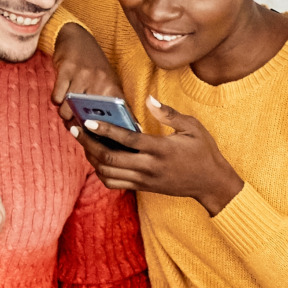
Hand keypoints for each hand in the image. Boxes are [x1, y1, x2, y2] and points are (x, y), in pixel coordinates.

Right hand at [51, 24, 122, 125]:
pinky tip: (60, 97)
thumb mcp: (107, 81)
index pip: (119, 112)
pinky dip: (57, 100)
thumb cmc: (93, 64)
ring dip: (65, 113)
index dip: (114, 129)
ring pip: (69, 108)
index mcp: (113, 86)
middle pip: (88, 116)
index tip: (109, 142)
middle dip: (79, 124)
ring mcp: (83, 75)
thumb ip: (113, 103)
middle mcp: (100, 81)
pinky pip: (58, 97)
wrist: (76, 37)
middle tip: (74, 124)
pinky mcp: (66, 70)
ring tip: (66, 111)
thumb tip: (126, 128)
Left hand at [74, 96, 245, 215]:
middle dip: (89, 144)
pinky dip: (102, 173)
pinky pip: (115, 184)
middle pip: (110, 159)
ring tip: (84, 143)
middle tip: (76, 129)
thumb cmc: (204, 152)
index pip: (126, 139)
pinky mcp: (143, 187)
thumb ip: (168, 114)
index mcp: (161, 149)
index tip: (88, 121)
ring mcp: (145, 180)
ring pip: (108, 174)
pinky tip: (98, 160)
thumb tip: (149, 99)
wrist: (211, 183)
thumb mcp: (193, 127)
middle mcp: (150, 167)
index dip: (104, 130)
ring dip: (92, 159)